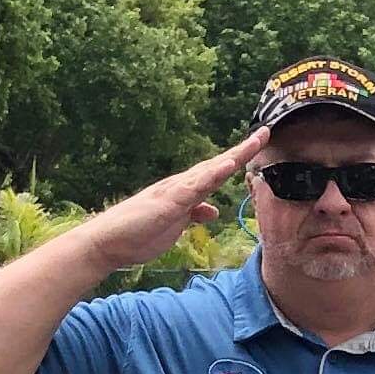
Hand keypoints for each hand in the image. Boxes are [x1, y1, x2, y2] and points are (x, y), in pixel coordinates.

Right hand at [90, 136, 256, 268]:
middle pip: (219, 164)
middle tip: (265, 132)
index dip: (238, 159)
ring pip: (211, 170)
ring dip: (233, 156)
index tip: (258, 146)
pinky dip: (212, 175)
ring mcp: (176, 191)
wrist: (109, 241)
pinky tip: (228, 165)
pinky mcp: (169, 202)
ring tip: (255, 142)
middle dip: (243, 150)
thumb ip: (194, 214)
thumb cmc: (139, 233)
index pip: (217, 172)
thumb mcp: (176, 225)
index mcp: (186, 192)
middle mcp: (182, 185)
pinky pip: (195, 187)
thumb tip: (212, 210)